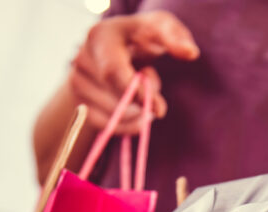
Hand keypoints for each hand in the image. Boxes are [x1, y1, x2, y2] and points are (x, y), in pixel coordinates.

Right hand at [69, 11, 198, 132]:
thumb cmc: (143, 38)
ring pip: (112, 116)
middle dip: (142, 104)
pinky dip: (127, 127)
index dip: (137, 94)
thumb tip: (191, 53)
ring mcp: (76, 83)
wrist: (119, 51)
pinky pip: (105, 127)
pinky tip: (136, 115)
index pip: (113, 73)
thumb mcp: (161, 28)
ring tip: (142, 97)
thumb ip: (176, 37)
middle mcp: (81, 59)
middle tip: (155, 96)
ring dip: (137, 115)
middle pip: (115, 98)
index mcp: (99, 36)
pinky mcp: (79, 104)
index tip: (159, 107)